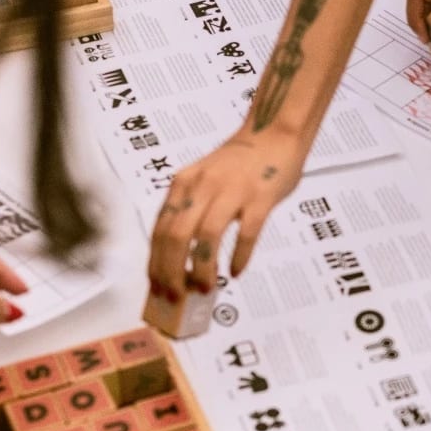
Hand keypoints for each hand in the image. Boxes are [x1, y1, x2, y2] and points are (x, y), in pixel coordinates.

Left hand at [148, 129, 304, 294]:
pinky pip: (246, 232)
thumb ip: (192, 211)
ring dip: (203, 268)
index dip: (156, 263)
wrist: (274, 134)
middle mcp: (203, 186)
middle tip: (177, 296)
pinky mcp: (260, 197)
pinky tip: (236, 271)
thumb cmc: (241, 163)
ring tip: (205, 288)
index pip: (160, 230)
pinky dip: (239, 256)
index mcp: (184, 184)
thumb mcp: (205, 181)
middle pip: (176, 236)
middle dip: (172, 272)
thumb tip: (181, 258)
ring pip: (206, 237)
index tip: (157, 287)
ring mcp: (232, 191)